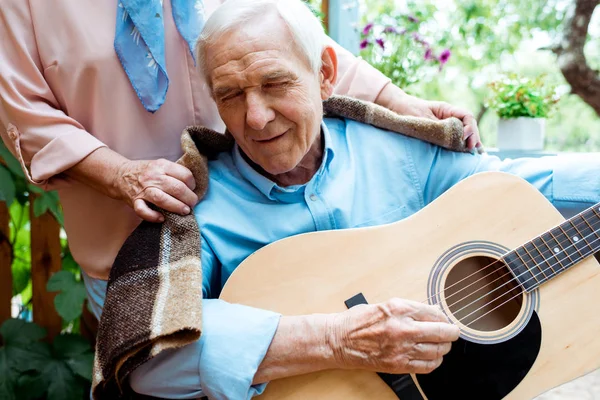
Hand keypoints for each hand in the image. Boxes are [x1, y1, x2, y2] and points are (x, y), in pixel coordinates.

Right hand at [114, 159, 197, 222]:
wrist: (120, 174)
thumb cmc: (145, 172)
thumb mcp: (160, 165)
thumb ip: (174, 172)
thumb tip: (193, 186)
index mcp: (162, 166)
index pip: (185, 175)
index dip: (193, 184)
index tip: (193, 189)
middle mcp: (153, 177)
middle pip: (177, 188)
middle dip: (189, 198)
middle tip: (192, 203)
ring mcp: (143, 190)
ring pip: (163, 199)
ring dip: (177, 207)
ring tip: (185, 211)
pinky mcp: (135, 201)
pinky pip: (143, 211)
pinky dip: (153, 216)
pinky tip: (162, 218)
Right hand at [329, 298, 459, 373]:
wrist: (339, 340)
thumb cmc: (358, 321)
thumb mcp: (385, 305)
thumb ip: (409, 309)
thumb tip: (431, 314)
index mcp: (400, 309)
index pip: (435, 313)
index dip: (444, 317)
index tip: (446, 320)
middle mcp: (403, 328)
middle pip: (442, 333)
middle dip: (451, 333)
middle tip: (452, 333)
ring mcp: (402, 348)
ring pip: (437, 351)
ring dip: (443, 348)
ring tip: (441, 345)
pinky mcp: (399, 364)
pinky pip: (427, 366)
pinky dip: (434, 362)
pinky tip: (432, 357)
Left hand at [376, 85, 481, 150]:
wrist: (397, 108)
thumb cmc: (409, 111)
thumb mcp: (423, 119)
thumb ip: (438, 127)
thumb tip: (453, 138)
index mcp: (447, 109)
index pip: (466, 116)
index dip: (470, 127)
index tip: (465, 138)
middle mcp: (450, 116)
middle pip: (469, 125)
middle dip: (474, 137)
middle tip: (473, 150)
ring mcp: (447, 124)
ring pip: (464, 131)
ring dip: (472, 141)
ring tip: (478, 153)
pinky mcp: (442, 132)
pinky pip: (456, 137)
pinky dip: (463, 144)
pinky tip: (469, 152)